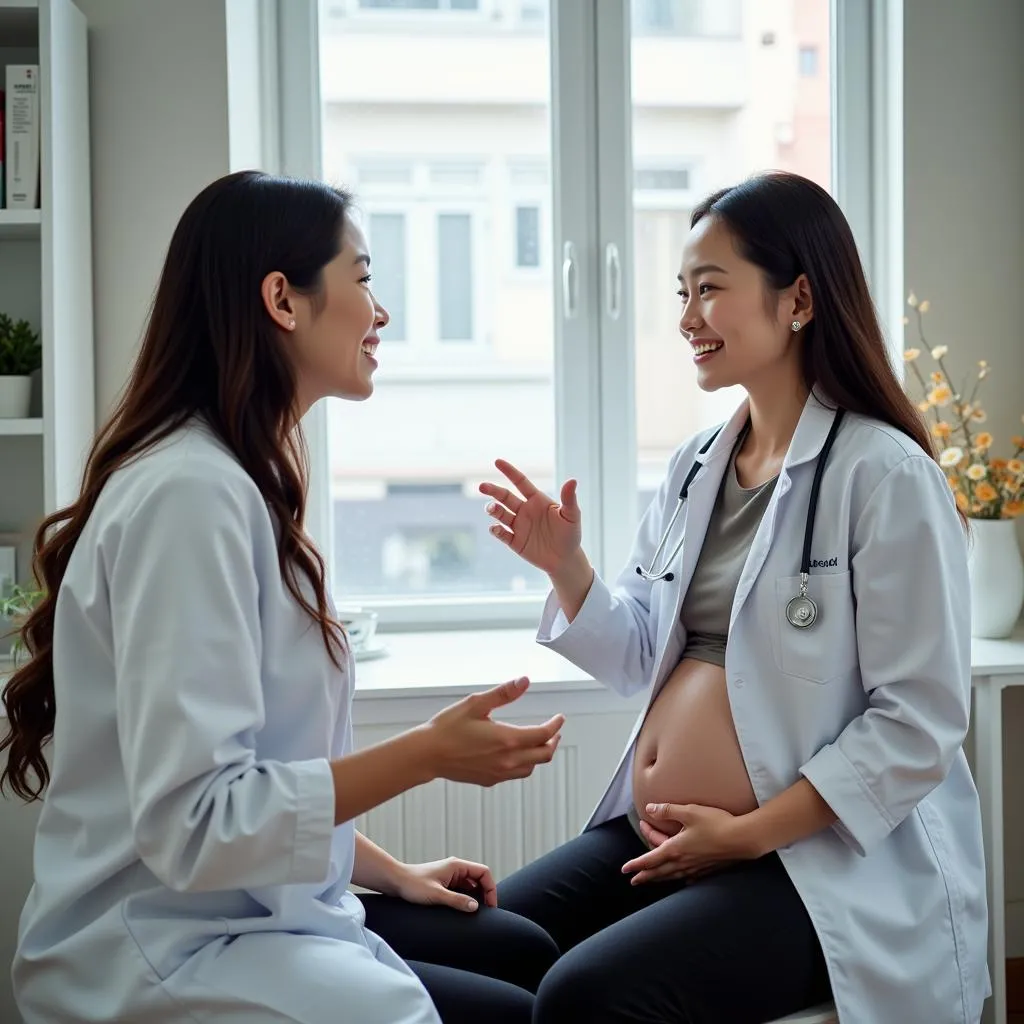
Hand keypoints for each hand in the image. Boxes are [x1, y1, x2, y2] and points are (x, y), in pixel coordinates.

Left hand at [395, 857, 496, 912]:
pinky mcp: (443, 884)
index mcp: (457, 866)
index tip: (491, 906)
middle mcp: (455, 869)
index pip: (483, 872)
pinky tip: (463, 911)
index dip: (491, 888)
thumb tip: (475, 907)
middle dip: (485, 894)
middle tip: (486, 912)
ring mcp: (450, 876)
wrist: (395, 881)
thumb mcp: (437, 894)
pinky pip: (461, 890)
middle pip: (479, 879)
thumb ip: (457, 900)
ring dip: (475, 898)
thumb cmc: (413, 885)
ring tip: (475, 914)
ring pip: (470, 886)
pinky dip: (465, 899)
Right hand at [424, 677, 563, 786]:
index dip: (555, 725)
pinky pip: (516, 775)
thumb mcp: (476, 704)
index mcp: (507, 739)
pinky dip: (525, 764)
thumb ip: (503, 693)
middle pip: (543, 755)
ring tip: (540, 743)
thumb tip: (524, 681)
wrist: (427, 754)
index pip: (543, 734)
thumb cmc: (447, 729)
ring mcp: (499, 772)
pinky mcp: (490, 780)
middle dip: (553, 741)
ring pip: (531, 768)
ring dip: (540, 755)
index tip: (559, 718)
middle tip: (555, 731)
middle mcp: (507, 760)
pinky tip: (518, 755)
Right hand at [479, 459, 581, 573]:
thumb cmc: (571, 534)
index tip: (497, 461)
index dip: (509, 471)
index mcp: (537, 500)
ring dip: (493, 509)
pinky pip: (501, 534)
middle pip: (505, 497)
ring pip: (500, 514)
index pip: (520, 482)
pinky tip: (496, 528)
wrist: (565, 559)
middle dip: (493, 490)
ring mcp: (518, 526)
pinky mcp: (515, 542)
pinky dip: (496, 530)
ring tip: (491, 508)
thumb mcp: (572, 516)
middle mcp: (525, 510)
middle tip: (482, 486)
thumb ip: (569, 499)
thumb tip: (572, 480)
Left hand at [621, 803, 758, 884]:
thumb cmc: (716, 823)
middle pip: (659, 872)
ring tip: (653, 881)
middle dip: (645, 876)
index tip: (625, 870)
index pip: (650, 859)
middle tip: (634, 881)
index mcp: (675, 848)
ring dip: (660, 879)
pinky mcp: (708, 869)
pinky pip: (689, 877)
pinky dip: (680, 878)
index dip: (636, 864)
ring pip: (673, 876)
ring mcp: (696, 868)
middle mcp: (683, 862)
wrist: (743, 839)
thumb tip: (650, 809)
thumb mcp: (689, 811)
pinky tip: (683, 878)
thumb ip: (668, 810)